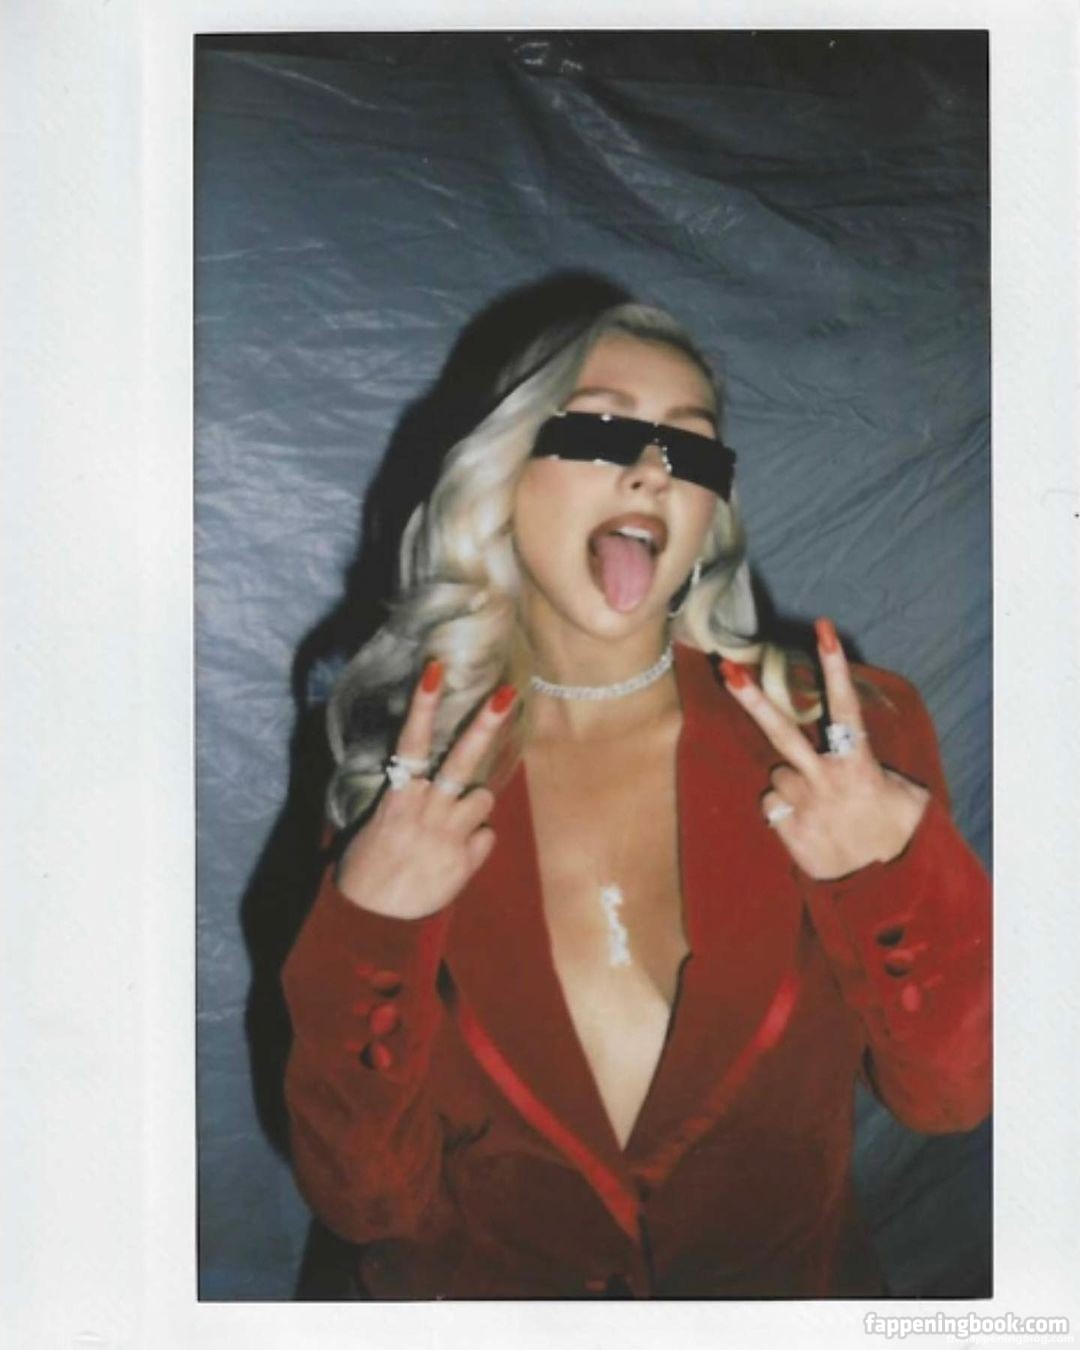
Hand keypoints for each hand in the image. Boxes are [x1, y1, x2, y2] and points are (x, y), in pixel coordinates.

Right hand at [334, 661, 516, 918]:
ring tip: (451, 826)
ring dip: (474, 806)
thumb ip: (408, 800)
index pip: (412, 742)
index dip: (425, 705)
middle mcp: (427, 812)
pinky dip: (476, 843)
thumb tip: (433, 783)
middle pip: (463, 759)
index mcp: (398, 799)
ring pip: (484, 798)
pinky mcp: (466, 861)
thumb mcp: (378, 826)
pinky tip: (453, 857)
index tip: (436, 669)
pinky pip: (487, 838)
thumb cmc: (369, 868)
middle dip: (485, 724)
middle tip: (507, 693)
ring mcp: (449, 836)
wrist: (373, 921)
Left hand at [719, 618, 929, 880]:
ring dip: (792, 784)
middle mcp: (825, 782)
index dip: (834, 667)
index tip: (823, 631)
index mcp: (858, 767)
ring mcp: (802, 807)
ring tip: (820, 808)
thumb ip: (883, 769)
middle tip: (726, 667)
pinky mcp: (786, 831)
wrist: (883, 894)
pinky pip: (772, 807)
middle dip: (752, 699)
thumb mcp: (909, 797)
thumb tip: (865, 758)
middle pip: (781, 733)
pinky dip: (784, 811)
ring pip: (778, 777)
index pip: (844, 708)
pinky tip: (808, 826)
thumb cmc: (899, 838)